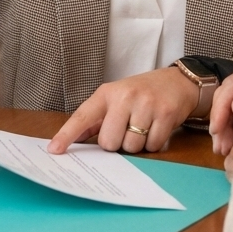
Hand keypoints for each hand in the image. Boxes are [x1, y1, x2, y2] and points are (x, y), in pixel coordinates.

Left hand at [47, 65, 198, 154]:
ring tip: (143, 127)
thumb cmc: (141, 93)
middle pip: (109, 142)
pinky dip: (154, 144)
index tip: (54, 150)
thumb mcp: (116, 98)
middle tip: (127, 129)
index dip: (67, 134)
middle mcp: (125, 96)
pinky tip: (156, 128)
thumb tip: (72, 140)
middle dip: (117, 143)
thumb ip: (95, 120)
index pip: (82, 116)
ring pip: (131, 147)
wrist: (177, 81)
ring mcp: (146, 104)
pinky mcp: (165, 114)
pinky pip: (152, 146)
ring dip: (137, 145)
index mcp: (107, 93)